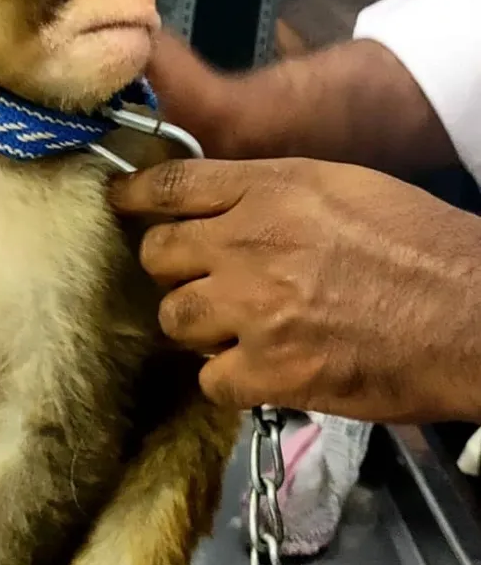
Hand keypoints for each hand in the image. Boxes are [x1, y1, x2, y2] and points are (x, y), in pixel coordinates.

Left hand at [111, 157, 480, 422]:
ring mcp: (254, 309)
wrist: (475, 315)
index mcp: (273, 189)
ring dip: (198, 327)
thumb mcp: (343, 189)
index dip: (135, 196)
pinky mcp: (268, 370)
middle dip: (173, 270)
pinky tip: (258, 371)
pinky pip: (208, 379)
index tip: (120, 203)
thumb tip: (218, 208)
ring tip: (236, 330)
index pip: (173, 185)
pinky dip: (228, 379)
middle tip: (203, 282)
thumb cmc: (420, 247)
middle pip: (158, 255)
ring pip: (174, 319)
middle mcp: (250, 242)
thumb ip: (271, 194)